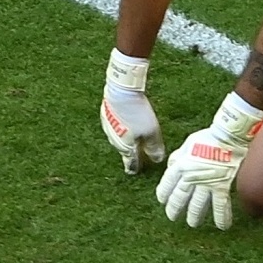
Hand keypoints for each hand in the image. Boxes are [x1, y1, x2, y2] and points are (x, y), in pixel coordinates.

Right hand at [99, 49, 165, 173]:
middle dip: (131, 152)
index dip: (135, 168)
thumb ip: (154, 149)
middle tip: (138, 152)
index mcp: (126, 148)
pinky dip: (120, 125)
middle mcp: (114, 141)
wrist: (121, 90)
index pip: (131, 164)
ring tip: (133, 134)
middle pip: (124, 150)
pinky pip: (114, 125)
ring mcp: (108, 127)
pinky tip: (125, 119)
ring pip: (118, 137)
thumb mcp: (152, 133)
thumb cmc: (138, 113)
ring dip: (125, 137)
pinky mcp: (105, 114)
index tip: (135, 172)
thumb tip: (157, 160)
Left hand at [154, 91, 262, 229]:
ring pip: (198, 204)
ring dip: (194, 215)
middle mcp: (191, 176)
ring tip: (192, 223)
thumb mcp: (187, 145)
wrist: (227, 137)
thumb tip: (172, 167)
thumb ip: (178, 157)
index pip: (168, 182)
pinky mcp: (221, 186)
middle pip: (180, 196)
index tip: (162, 200)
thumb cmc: (207, 138)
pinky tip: (221, 226)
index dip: (164, 192)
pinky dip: (222, 217)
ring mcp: (206, 183)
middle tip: (172, 216)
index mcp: (181, 164)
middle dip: (175, 208)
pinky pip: (221, 205)